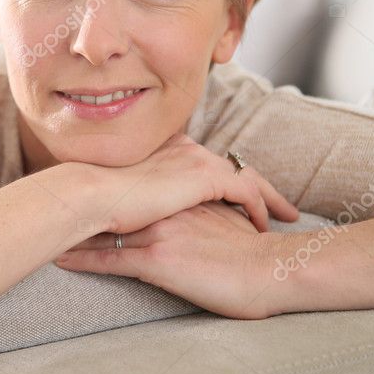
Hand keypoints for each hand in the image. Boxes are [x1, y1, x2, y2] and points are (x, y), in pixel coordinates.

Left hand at [54, 200, 287, 319]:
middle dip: (83, 200)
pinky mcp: (159, 260)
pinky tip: (61, 259)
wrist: (272, 270)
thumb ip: (205, 207)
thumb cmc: (255, 253)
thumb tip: (189, 210)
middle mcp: (166, 208)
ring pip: (105, 228)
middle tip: (51, 194)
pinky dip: (83, 260)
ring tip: (46, 223)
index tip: (81, 182)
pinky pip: (111, 260)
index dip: (108, 186)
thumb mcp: (227, 218)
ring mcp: (160, 232)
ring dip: (74, 228)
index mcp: (182, 195)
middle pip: (114, 202)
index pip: (136, 188)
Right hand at [81, 132, 298, 234]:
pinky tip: (263, 225)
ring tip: (284, 217)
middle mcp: (185, 147)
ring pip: (247, 176)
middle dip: (261, 187)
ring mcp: (195, 159)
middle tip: (283, 208)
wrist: (89, 194)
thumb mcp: (122, 193)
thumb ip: (140, 196)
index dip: (230, 180)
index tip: (245, 197)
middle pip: (234, 166)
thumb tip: (143, 213)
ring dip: (267, 198)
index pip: (209, 162)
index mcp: (166, 147)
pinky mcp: (203, 176)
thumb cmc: (95, 199)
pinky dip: (258, 207)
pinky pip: (245, 191)